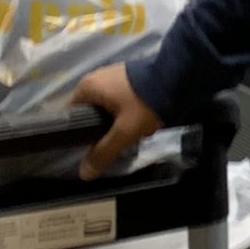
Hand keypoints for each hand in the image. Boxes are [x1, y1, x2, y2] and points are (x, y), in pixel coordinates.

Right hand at [70, 63, 163, 178]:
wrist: (177, 77)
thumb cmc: (144, 104)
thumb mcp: (124, 133)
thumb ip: (103, 152)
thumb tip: (83, 174)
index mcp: (86, 86)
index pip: (72, 115)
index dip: (80, 133)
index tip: (93, 146)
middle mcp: (95, 76)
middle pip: (91, 112)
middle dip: (105, 128)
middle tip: (119, 139)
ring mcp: (112, 74)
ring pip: (108, 107)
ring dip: (119, 121)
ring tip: (133, 130)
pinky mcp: (128, 75)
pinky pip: (120, 99)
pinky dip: (129, 111)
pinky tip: (141, 118)